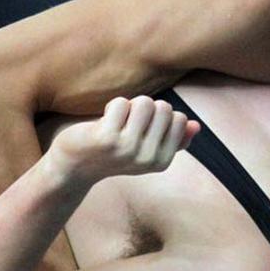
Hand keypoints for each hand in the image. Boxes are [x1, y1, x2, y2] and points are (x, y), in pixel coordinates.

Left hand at [46, 96, 199, 185]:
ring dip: (129, 105)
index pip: (179, 119)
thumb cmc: (111, 154)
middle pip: (164, 108)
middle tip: (127, 124)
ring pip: (145, 103)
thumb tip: (196, 126)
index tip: (142, 129)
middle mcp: (147, 158)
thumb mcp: (146, 150)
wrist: (73, 167)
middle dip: (146, 108)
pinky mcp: (106, 138)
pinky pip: (122, 103)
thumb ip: (173, 139)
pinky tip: (103, 122)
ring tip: (117, 121)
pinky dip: (112, 106)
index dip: (160, 117)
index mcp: (161, 162)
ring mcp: (127, 149)